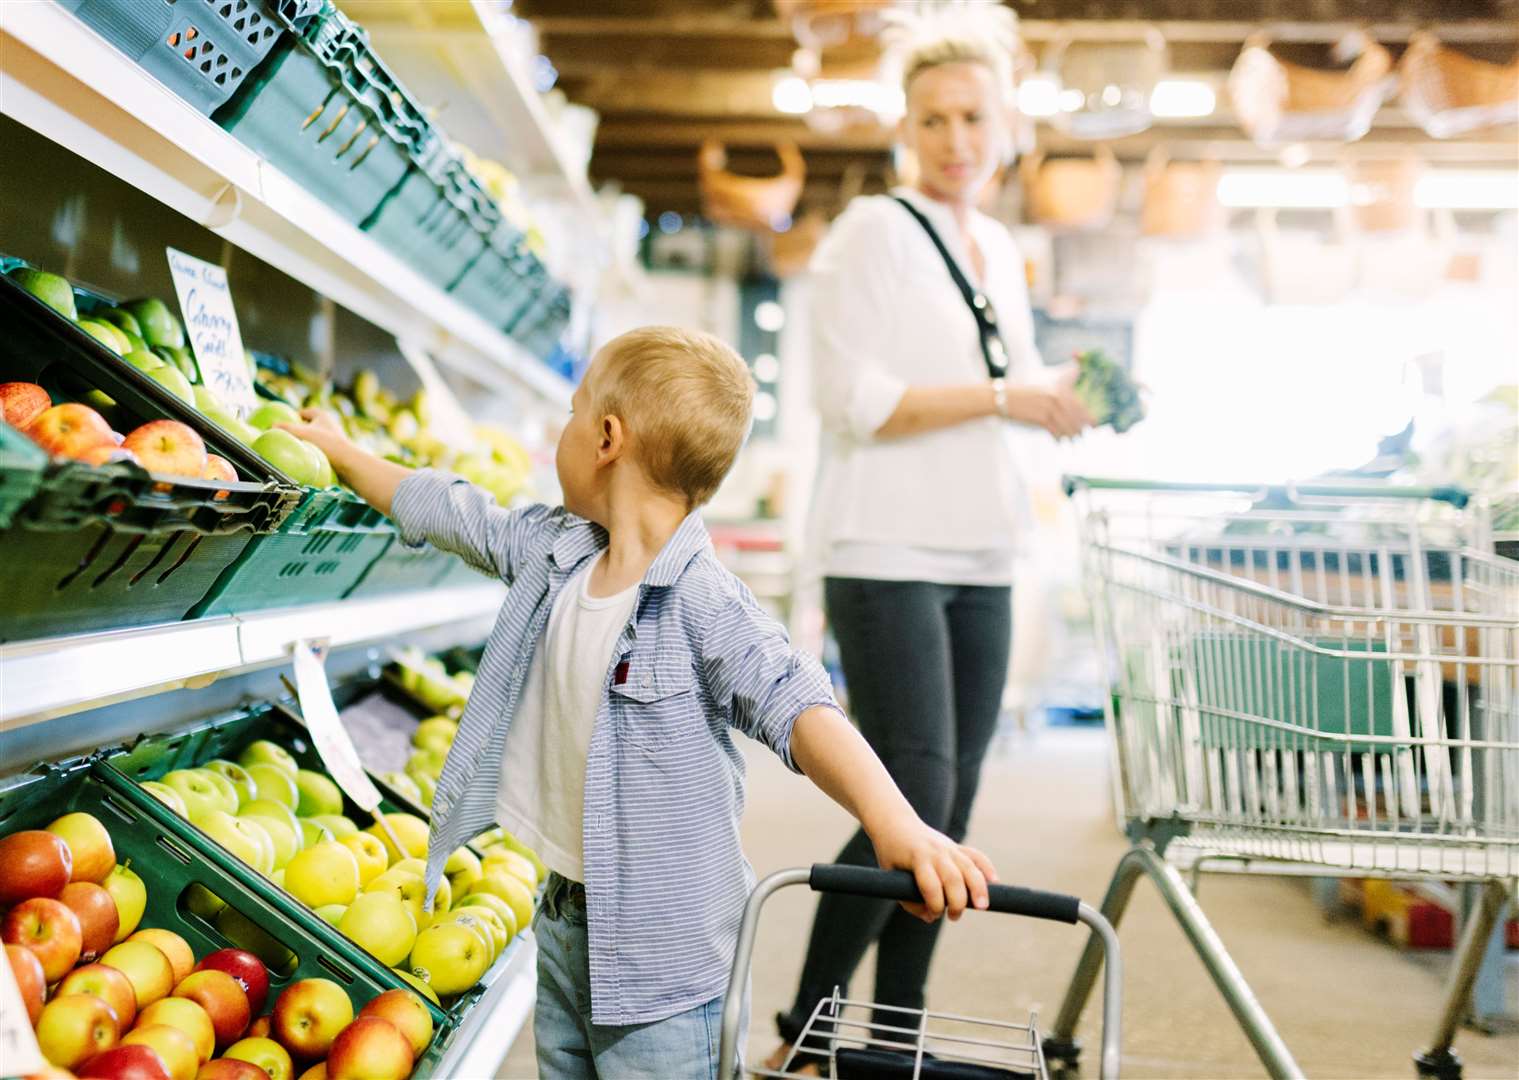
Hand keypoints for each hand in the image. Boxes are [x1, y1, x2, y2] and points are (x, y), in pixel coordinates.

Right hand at [277, 408, 353, 462]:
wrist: (348, 461)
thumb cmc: (327, 444)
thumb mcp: (303, 433)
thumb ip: (286, 428)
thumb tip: (270, 426)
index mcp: (322, 415)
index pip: (304, 412)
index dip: (293, 417)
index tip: (284, 424)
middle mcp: (329, 423)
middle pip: (309, 424)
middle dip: (300, 429)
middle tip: (289, 436)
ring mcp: (334, 436)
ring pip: (315, 436)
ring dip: (307, 441)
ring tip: (297, 448)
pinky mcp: (336, 449)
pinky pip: (320, 447)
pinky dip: (313, 450)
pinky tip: (307, 458)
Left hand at [867, 812, 996, 922]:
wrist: (895, 822)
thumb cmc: (891, 853)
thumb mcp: (890, 877)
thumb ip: (909, 900)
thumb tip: (931, 917)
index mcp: (917, 858)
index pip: (931, 885)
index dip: (935, 905)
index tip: (934, 915)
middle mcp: (936, 851)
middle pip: (954, 878)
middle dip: (957, 902)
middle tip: (954, 917)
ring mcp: (949, 847)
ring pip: (969, 868)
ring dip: (978, 889)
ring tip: (982, 907)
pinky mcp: (956, 846)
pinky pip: (976, 856)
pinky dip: (986, 868)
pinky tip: (994, 882)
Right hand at [1003, 368, 1093, 438]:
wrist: (1003, 397)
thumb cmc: (1023, 390)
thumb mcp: (1043, 382)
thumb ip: (1061, 386)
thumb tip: (1072, 403)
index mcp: (1060, 387)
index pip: (1080, 404)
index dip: (1088, 416)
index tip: (1094, 424)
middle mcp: (1057, 396)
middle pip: (1076, 417)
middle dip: (1081, 428)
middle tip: (1085, 436)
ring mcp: (1050, 407)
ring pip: (1067, 425)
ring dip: (1071, 435)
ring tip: (1074, 441)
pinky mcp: (1042, 418)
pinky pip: (1056, 431)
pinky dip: (1059, 437)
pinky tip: (1060, 441)